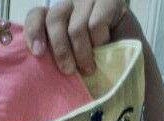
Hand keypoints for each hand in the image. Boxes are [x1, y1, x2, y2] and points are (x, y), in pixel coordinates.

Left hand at [24, 0, 140, 74]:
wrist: (130, 66)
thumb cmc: (96, 68)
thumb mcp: (70, 64)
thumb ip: (54, 58)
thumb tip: (35, 65)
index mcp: (57, 19)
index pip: (37, 15)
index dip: (34, 32)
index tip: (38, 53)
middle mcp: (71, 4)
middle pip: (54, 19)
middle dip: (60, 49)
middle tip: (68, 71)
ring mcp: (90, 0)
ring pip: (76, 27)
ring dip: (83, 53)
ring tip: (89, 69)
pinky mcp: (109, 0)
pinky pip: (96, 23)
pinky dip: (99, 42)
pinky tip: (106, 49)